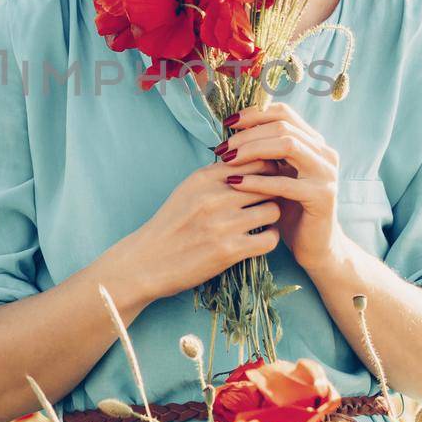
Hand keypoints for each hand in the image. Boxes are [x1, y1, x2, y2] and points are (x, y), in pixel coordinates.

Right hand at [128, 157, 284, 301]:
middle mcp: (215, 197)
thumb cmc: (170, 225)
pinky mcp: (229, 251)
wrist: (147, 262)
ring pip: (273, 210)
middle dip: (274, 190)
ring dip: (272, 216)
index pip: (254, 159)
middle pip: (268, 183)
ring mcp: (223, 224)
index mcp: (204, 177)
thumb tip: (251, 161)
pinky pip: (270, 238)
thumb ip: (216, 175)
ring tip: (264, 220)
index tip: (269, 178)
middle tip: (273, 200)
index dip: (267, 168)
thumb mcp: (187, 190)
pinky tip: (260, 238)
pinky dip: (270, 238)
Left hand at [214, 102, 346, 271]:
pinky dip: (257, 181)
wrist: (315, 247)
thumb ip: (263, 153)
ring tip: (227, 160)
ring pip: (288, 146)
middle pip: (283, 127)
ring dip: (252, 150)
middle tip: (222, 147)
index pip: (283, 113)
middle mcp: (325, 153)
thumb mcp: (275, 175)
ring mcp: (326, 173)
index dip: (254, 114)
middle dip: (248, 134)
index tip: (227, 123)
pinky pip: (285, 183)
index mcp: (314, 143)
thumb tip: (230, 130)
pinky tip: (234, 183)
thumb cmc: (289, 210)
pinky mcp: (322, 196)